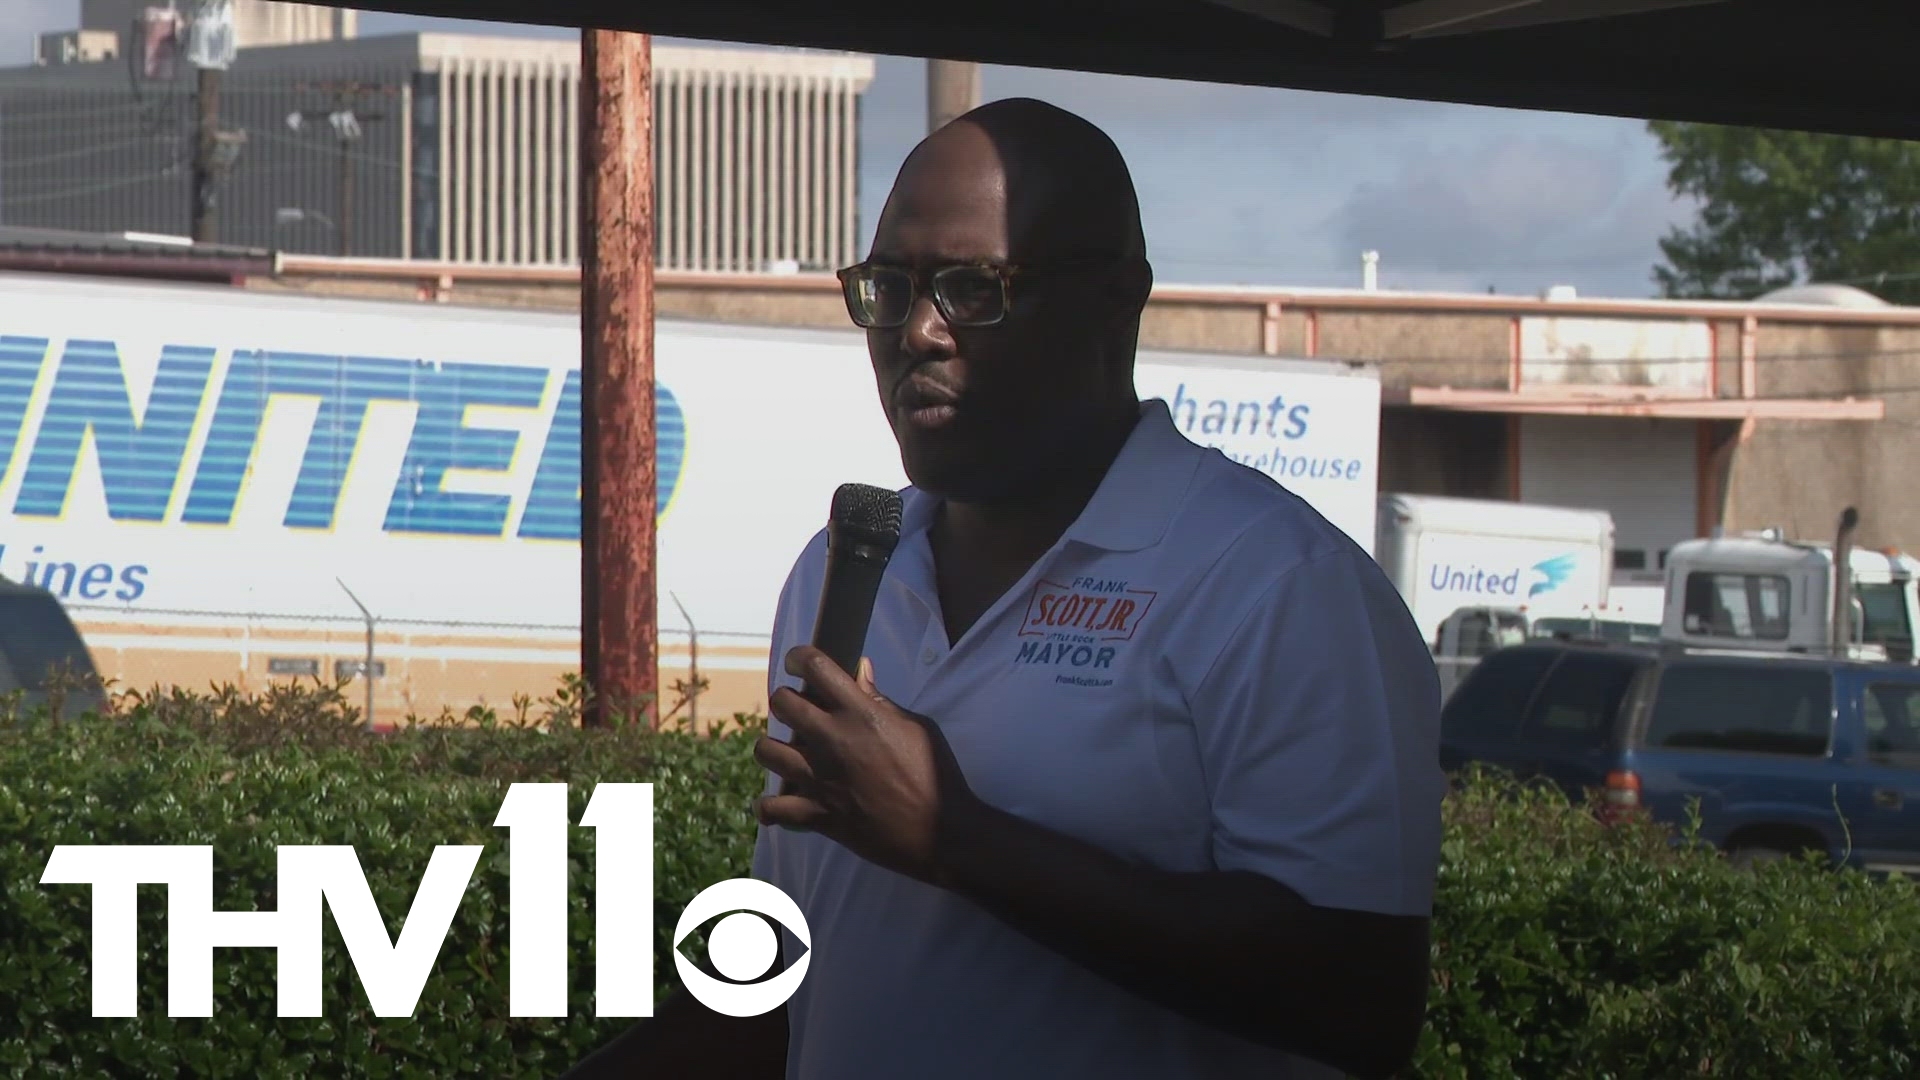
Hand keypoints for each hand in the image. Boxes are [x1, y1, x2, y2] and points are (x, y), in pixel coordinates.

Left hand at [754, 646, 982, 887]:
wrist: (938, 832)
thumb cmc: (934, 775)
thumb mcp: (916, 727)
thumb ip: (880, 700)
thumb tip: (860, 670)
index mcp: (861, 715)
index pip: (816, 667)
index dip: (800, 657)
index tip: (799, 663)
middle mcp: (834, 741)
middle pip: (782, 704)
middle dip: (785, 700)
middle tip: (796, 709)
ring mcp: (821, 779)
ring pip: (767, 751)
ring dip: (774, 747)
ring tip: (786, 752)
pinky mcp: (817, 814)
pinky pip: (773, 808)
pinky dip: (769, 807)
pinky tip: (778, 803)